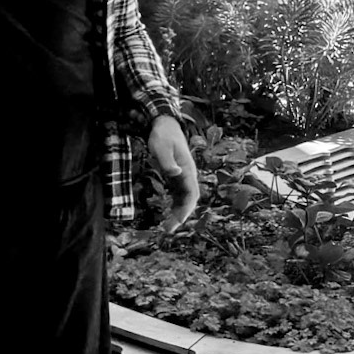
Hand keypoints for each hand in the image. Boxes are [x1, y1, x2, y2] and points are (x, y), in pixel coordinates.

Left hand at [148, 114, 198, 233]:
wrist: (164, 125)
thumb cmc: (163, 135)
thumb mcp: (161, 146)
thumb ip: (167, 160)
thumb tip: (176, 173)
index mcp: (188, 169)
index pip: (192, 192)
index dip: (187, 207)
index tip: (180, 220)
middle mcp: (188, 175)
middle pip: (189, 200)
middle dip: (181, 215)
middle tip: (169, 229)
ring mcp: (183, 177)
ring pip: (184, 200)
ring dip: (177, 214)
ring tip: (166, 228)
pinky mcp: (176, 178)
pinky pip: (177, 196)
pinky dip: (174, 207)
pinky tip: (166, 216)